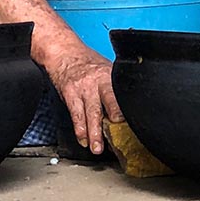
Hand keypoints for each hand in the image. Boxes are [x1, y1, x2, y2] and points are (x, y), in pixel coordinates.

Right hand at [42, 38, 122, 154]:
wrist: (64, 52)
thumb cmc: (86, 63)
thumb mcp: (106, 69)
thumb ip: (115, 87)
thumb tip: (129, 106)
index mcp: (111, 75)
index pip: (123, 94)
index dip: (129, 108)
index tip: (135, 123)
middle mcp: (99, 81)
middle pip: (110, 101)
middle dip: (115, 117)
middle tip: (118, 134)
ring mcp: (84, 88)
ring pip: (91, 113)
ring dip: (94, 133)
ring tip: (97, 148)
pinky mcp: (70, 94)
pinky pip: (76, 114)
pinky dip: (80, 129)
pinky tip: (83, 139)